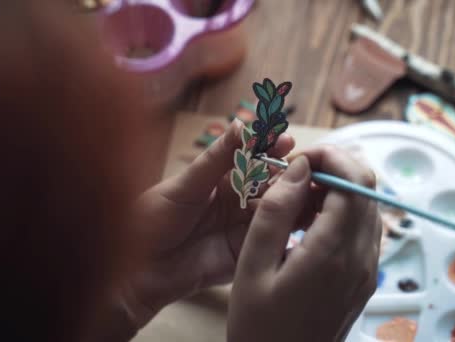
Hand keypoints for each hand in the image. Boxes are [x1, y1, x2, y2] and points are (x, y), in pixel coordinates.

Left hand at [121, 119, 294, 327]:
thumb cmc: (154, 219)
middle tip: (308, 169)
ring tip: (314, 192)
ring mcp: (243, 228)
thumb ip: (217, 158)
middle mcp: (237, 202)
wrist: (140, 268)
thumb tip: (241, 125)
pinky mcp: (247, 253)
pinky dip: (288, 232)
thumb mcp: (186, 184)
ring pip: (277, 211)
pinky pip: (272, 241)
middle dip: (290, 175)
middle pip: (271, 185)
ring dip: (295, 201)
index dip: (271, 150)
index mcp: (221, 180)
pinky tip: (306, 224)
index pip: (253, 159)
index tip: (287, 141)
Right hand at [228, 146, 380, 341]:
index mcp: (333, 253)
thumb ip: (276, 212)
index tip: (297, 160)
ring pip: (367, 206)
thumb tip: (300, 168)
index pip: (354, 180)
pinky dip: (341, 212)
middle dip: (334, 167)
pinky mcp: (364, 279)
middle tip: (294, 176)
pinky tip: (308, 223)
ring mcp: (367, 270)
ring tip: (296, 199)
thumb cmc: (259, 327)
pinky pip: (363, 229)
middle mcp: (361, 259)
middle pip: (367, 188)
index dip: (329, 156)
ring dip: (337, 189)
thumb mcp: (252, 266)